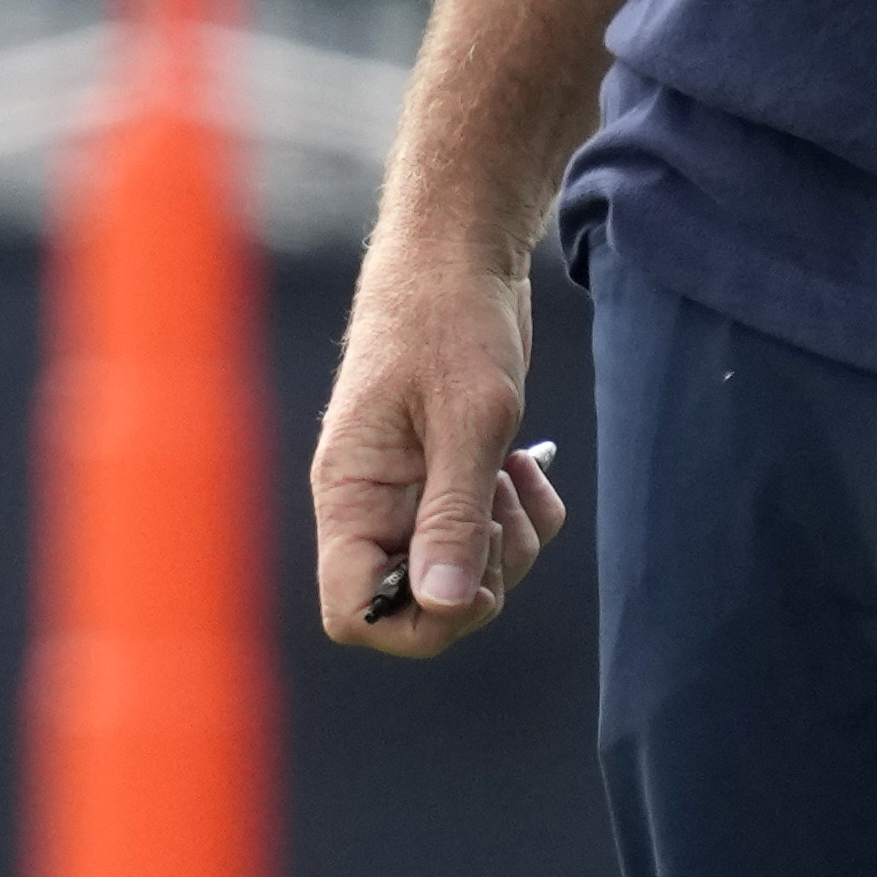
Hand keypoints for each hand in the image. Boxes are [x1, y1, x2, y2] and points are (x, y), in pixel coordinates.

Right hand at [310, 243, 567, 658]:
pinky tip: (525, 463)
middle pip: (418, 603)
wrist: (460, 255)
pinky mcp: (450, 476)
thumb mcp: (466, 421)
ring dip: (509, 543)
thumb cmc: (448, 321)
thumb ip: (454, 517)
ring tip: (513, 472)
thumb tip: (445, 606)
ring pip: (463, 574)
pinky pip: (493, 536)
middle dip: (478, 576)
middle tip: (500, 513)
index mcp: (350, 494)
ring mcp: (412, 492)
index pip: (351, 610)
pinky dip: (526, 515)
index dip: (410, 621)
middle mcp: (373, 503)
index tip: (467, 582)